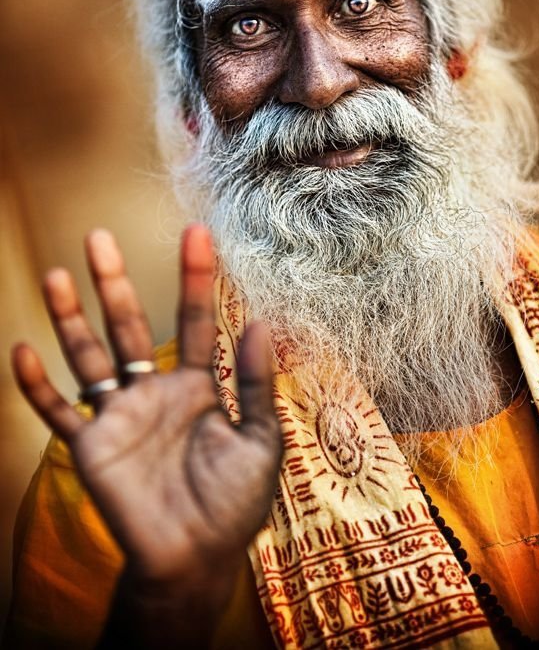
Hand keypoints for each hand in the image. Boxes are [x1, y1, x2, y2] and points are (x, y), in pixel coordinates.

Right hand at [12, 226, 281, 644]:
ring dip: (71, 319)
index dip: (195, 277)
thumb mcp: (259, 441)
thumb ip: (256, 384)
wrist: (196, 559)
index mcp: (196, 385)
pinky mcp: (92, 447)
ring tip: (58, 276)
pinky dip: (38, 387)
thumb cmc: (233, 503)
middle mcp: (153, 391)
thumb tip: (260, 323)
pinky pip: (59, 412)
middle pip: (129, 325)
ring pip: (88, 357)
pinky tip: (23, 351)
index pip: (194, 320)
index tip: (196, 232)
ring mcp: (119, 416)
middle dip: (114, 283)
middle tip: (99, 238)